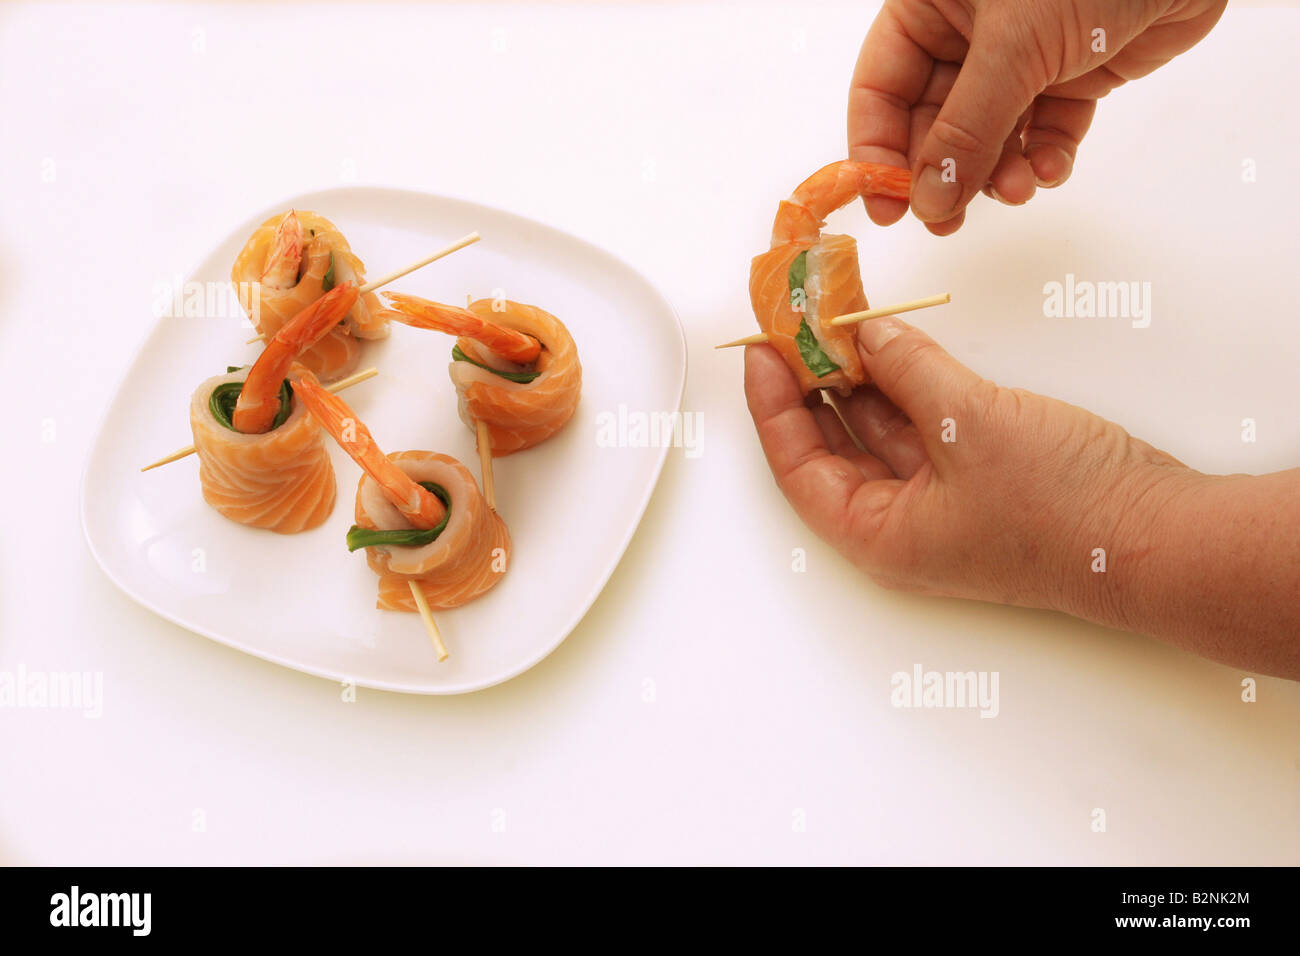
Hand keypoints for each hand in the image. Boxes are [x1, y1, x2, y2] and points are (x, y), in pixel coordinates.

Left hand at [743, 317, 1194, 617]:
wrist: (1159, 535)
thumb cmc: (1062, 507)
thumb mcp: (968, 423)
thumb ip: (908, 371)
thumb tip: (868, 334)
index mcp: (877, 536)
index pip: (796, 466)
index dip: (773, 405)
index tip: (762, 349)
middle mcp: (899, 526)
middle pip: (832, 448)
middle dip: (813, 384)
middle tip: (797, 325)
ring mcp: (939, 505)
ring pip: (877, 433)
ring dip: (858, 379)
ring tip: (835, 322)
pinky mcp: (976, 481)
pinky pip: (920, 428)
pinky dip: (904, 387)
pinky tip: (889, 346)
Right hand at [848, 0, 1227, 233]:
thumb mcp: (1013, 46)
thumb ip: (967, 129)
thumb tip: (929, 200)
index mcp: (929, 5)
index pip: (879, 88)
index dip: (876, 149)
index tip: (886, 207)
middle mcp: (966, 32)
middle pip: (931, 122)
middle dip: (945, 172)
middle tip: (947, 221)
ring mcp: (1020, 56)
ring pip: (989, 136)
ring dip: (998, 173)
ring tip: (1017, 189)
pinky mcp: (1071, 76)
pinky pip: (1043, 132)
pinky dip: (1045, 157)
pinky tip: (1052, 166)